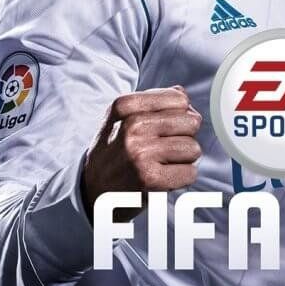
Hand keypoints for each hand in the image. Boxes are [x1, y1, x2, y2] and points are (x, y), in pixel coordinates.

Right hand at [81, 85, 201, 220]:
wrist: (91, 189)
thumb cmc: (113, 150)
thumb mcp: (121, 116)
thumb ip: (153, 101)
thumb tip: (184, 96)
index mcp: (125, 105)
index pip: (180, 99)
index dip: (180, 113)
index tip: (165, 126)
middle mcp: (132, 126)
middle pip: (191, 122)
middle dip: (185, 135)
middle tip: (166, 146)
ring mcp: (141, 153)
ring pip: (193, 148)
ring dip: (184, 158)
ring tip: (164, 162)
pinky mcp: (150, 179)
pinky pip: (190, 172)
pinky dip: (182, 177)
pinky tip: (165, 176)